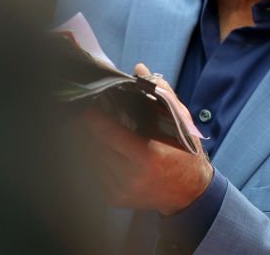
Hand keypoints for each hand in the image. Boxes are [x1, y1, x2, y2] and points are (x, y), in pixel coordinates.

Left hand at [81, 63, 213, 215]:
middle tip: (79, 112)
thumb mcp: (180, 121)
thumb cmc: (186, 154)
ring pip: (91, 162)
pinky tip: (95, 148)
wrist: (190, 193)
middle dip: (85, 129)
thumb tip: (140, 69)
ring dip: (86, 144)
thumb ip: (160, 93)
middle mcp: (131, 176)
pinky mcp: (115, 199)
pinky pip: (94, 176)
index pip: (108, 134)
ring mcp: (121, 190)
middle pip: (94, 147)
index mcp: (147, 156)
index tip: (83, 105)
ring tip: (83, 128)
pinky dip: (92, 160)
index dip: (92, 118)